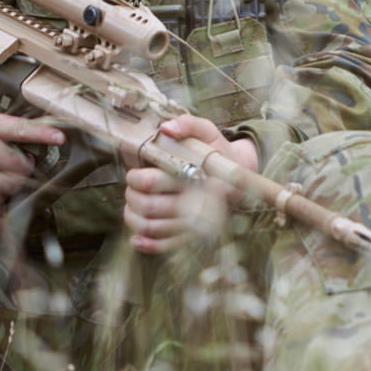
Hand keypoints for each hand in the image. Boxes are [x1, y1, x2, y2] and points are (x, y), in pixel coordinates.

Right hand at [0, 99, 65, 216]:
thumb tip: (24, 128)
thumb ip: (1, 118)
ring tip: (5, 177)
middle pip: (21, 168)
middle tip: (20, 165)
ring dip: (12, 185)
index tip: (61, 138)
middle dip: (25, 168)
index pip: (24, 129)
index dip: (44, 135)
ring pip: (9, 188)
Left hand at [122, 114, 258, 253]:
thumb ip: (188, 124)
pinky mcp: (194, 237)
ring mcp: (196, 223)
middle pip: (149, 206)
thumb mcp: (208, 132)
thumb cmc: (217, 153)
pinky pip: (166, 246)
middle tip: (131, 188)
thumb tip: (165, 128)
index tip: (134, 172)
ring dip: (133, 218)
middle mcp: (197, 202)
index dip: (136, 178)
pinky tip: (136, 238)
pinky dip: (146, 244)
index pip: (154, 181)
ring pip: (152, 227)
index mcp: (197, 175)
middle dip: (131, 196)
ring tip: (131, 206)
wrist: (239, 179)